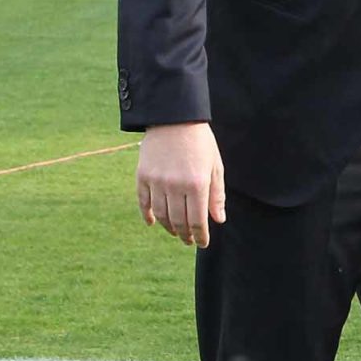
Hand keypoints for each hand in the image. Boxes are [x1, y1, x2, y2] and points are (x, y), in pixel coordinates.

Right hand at [135, 122, 225, 247]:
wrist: (174, 117)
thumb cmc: (200, 142)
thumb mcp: (215, 166)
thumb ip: (216, 194)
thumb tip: (218, 220)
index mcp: (197, 184)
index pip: (198, 221)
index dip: (200, 236)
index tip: (202, 243)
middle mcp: (176, 186)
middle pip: (179, 221)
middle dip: (185, 235)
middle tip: (188, 240)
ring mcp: (157, 181)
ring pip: (161, 215)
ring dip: (168, 228)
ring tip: (175, 232)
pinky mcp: (142, 176)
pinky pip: (143, 202)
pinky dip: (148, 215)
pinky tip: (153, 223)